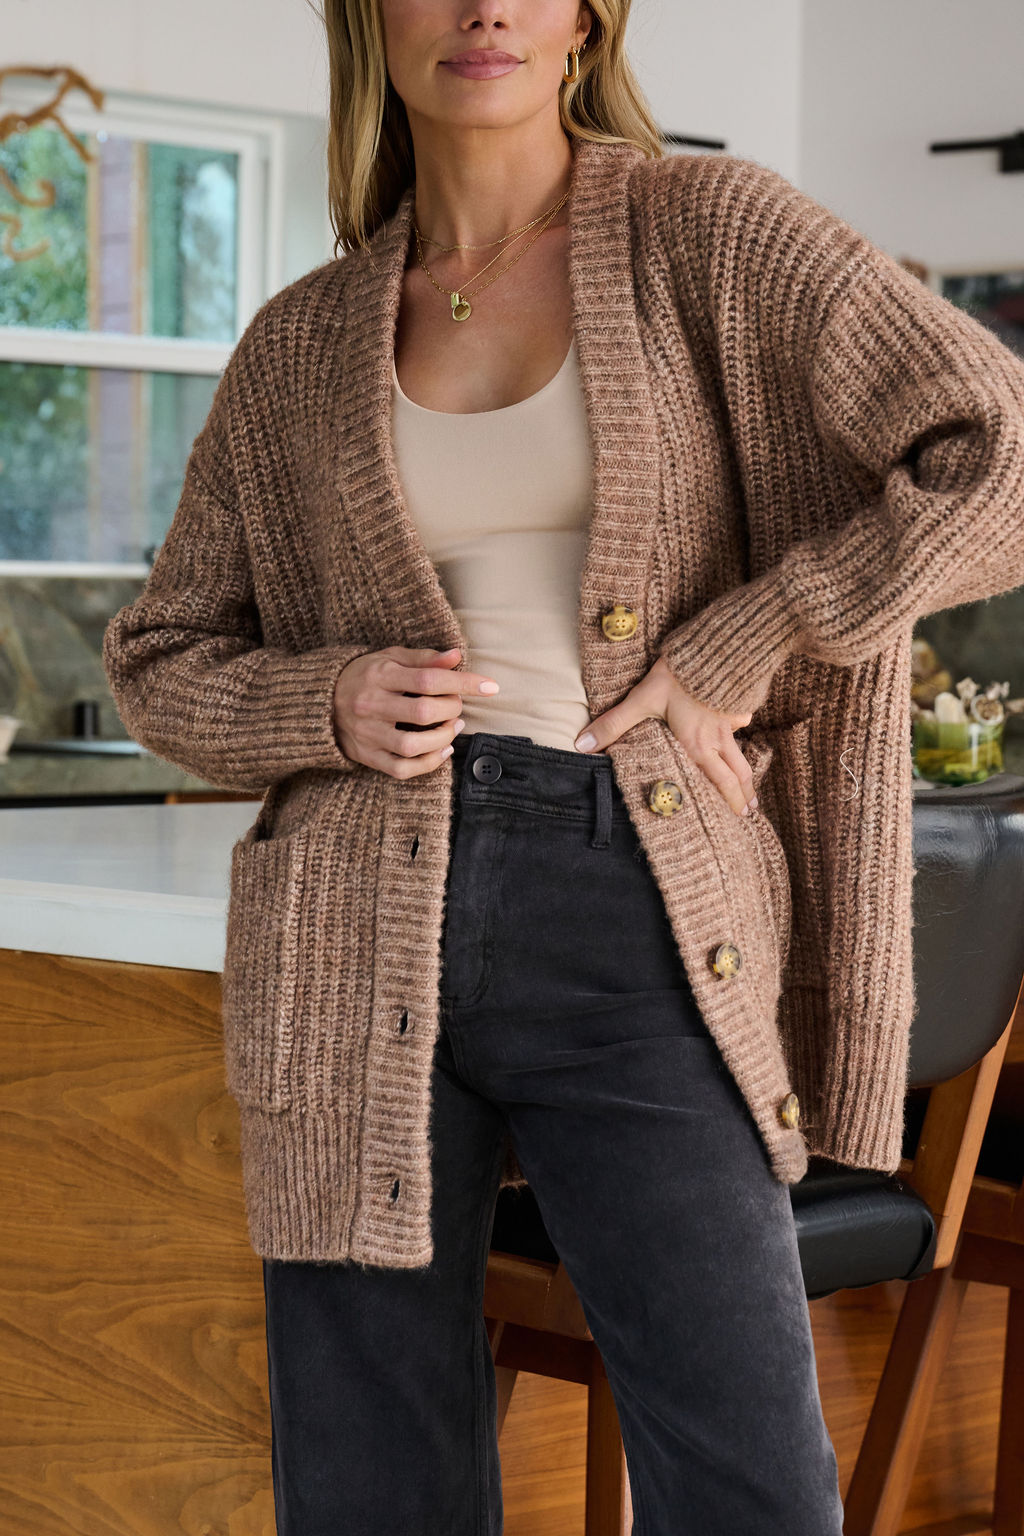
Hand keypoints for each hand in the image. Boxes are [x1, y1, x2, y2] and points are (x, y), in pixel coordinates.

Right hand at [332, 646, 497, 777]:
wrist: (319, 702)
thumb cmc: (364, 675)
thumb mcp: (390, 658)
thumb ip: (424, 658)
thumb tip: (458, 656)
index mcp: (380, 675)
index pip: (429, 679)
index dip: (463, 683)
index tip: (490, 686)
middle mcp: (371, 705)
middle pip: (423, 712)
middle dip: (452, 709)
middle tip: (457, 705)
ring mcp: (367, 734)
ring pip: (412, 746)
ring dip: (442, 738)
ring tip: (453, 726)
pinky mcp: (366, 756)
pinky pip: (401, 769)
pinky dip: (428, 764)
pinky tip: (442, 750)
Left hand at [573, 656, 758, 817]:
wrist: (711, 647)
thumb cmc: (675, 676)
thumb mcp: (640, 700)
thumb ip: (613, 724)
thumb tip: (582, 746)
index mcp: (696, 746)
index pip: (717, 782)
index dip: (728, 801)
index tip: (736, 818)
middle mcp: (716, 739)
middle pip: (735, 774)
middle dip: (743, 796)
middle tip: (749, 814)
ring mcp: (728, 722)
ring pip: (741, 754)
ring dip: (747, 776)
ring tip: (753, 792)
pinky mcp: (734, 703)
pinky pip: (742, 722)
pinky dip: (742, 732)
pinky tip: (741, 730)